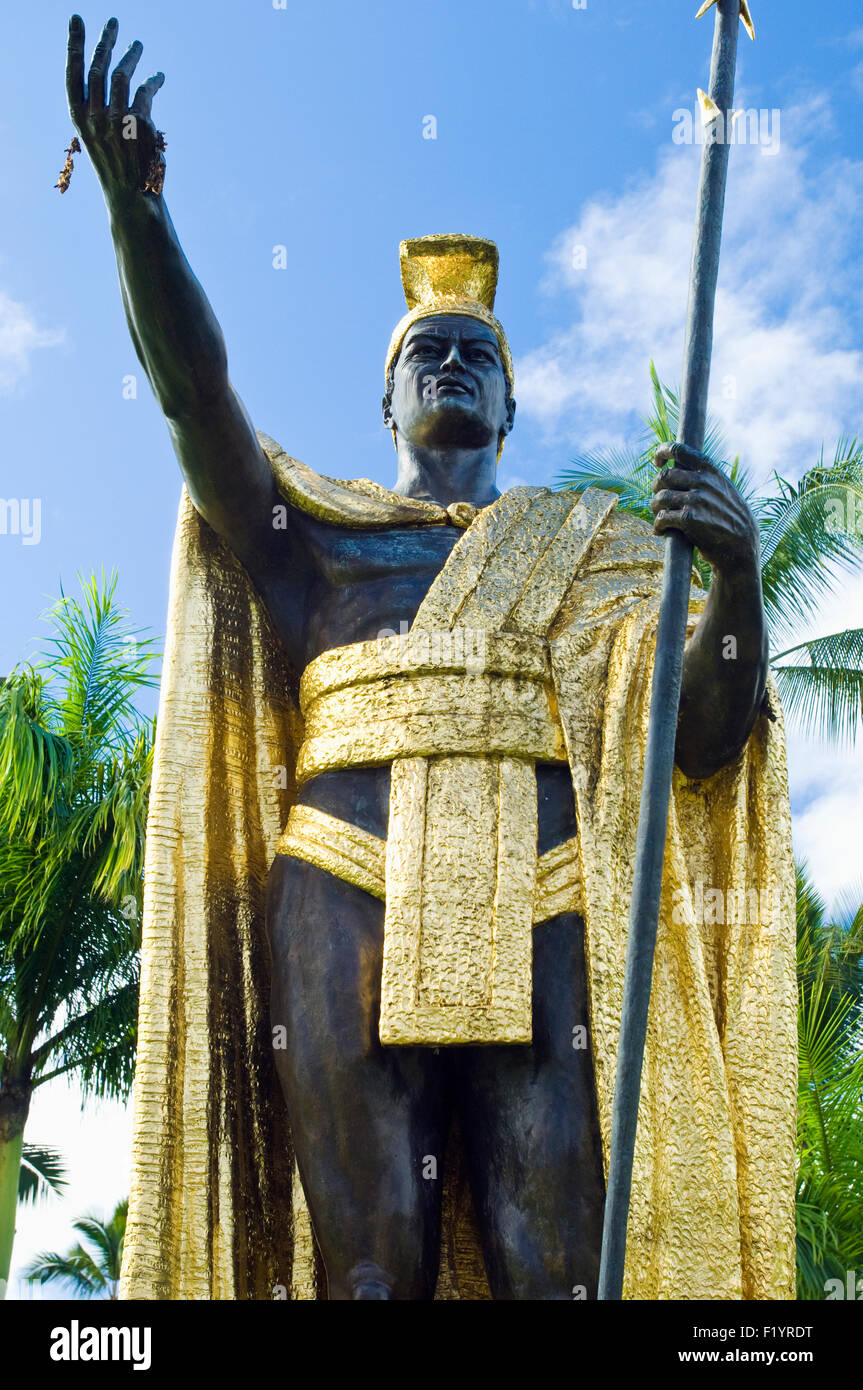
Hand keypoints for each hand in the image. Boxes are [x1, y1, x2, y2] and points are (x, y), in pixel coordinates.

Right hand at [66, 15, 165, 203]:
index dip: (74, 43)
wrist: (132, 197)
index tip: (77, 19)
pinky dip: (154, 81)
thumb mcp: (98, 136)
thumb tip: (112, 75)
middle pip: (99, 66)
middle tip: (114, 22)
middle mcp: (94, 117)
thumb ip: (98, 108)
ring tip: (138, 44)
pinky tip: (159, 77)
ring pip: (123, 74)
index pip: (73, 73)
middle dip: (106, 40)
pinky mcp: (140, 123)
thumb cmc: (116, 166)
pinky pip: (146, 91)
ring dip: (132, 55)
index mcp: (79, 118)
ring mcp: (117, 119)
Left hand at [651, 442, 759, 579]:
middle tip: (659, 500)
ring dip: (655, 508)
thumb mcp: (723, 489)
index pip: (679, 450)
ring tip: (659, 516)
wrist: (742, 545)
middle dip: (656, 488)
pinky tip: (660, 531)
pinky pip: (661, 518)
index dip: (662, 452)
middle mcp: (703, 481)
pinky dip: (657, 525)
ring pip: (660, 498)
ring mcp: (696, 499)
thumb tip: (677, 469)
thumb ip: (704, 478)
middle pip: (664, 476)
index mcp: (710, 470)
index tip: (658, 462)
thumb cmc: (729, 518)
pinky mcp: (689, 519)